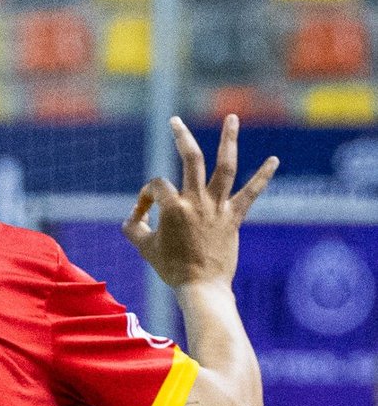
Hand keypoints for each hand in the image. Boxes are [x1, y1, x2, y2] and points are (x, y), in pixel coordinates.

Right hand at [122, 115, 278, 288]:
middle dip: (181, 137)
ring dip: (228, 140)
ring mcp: (218, 208)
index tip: (145, 213)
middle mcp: (197, 201)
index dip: (147, 196)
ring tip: (232, 118)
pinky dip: (263, 177)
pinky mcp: (233, 218)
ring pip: (224, 166)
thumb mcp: (144, 247)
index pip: (157, 186)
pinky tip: (274, 160)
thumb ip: (134, 227)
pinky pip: (251, 194)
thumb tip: (132, 215)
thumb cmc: (171, 269)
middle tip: (175, 121)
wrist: (201, 287)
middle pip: (190, 159)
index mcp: (173, 207)